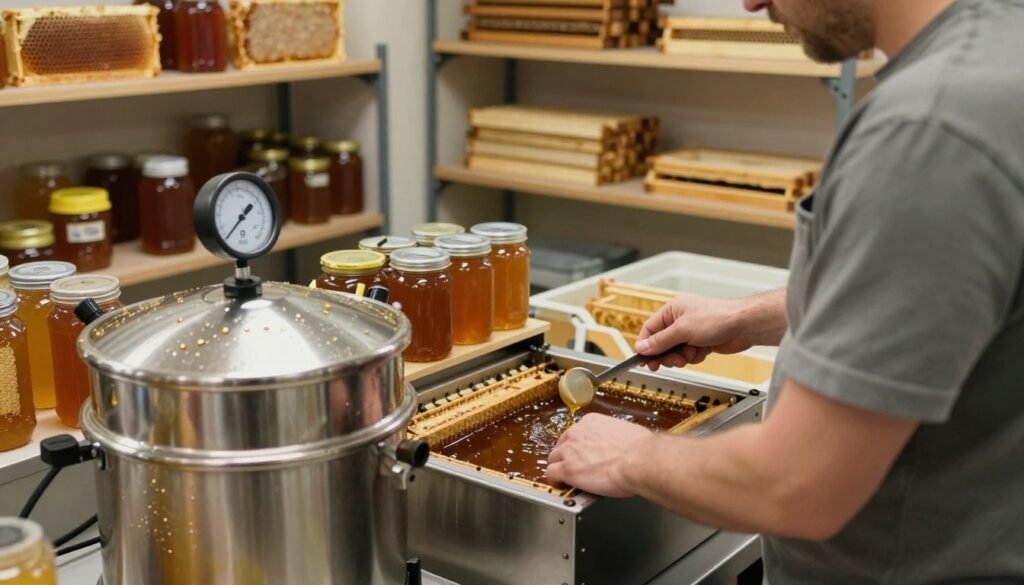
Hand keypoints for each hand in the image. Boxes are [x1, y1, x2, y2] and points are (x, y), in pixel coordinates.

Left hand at [547, 414, 651, 497]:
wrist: (641, 460)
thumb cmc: (641, 449)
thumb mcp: (625, 433)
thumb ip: (613, 438)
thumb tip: (618, 446)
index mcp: (591, 422)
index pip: (576, 433)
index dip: (578, 446)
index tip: (583, 454)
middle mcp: (577, 432)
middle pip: (562, 444)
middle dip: (566, 456)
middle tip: (575, 467)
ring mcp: (569, 451)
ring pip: (553, 458)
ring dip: (559, 468)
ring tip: (567, 479)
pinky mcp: (567, 469)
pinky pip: (551, 474)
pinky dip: (555, 481)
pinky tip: (562, 486)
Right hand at [637, 292, 782, 370]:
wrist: (744, 325)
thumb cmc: (716, 318)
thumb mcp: (682, 330)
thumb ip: (660, 341)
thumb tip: (642, 347)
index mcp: (672, 311)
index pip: (650, 329)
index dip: (646, 345)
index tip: (643, 360)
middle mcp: (680, 321)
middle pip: (662, 343)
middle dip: (665, 354)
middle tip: (663, 364)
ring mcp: (691, 332)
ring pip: (675, 351)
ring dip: (680, 357)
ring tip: (689, 355)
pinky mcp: (702, 342)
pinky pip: (689, 355)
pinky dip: (693, 357)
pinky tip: (701, 353)